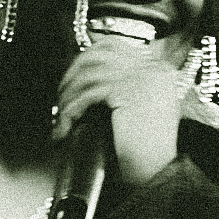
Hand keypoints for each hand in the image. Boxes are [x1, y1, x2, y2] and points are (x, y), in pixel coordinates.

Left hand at [52, 34, 189, 186]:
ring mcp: (141, 77)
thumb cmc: (146, 149)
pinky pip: (88, 94)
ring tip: (61, 114)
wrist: (157, 173)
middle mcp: (152, 67)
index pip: (114, 46)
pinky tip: (65, 126)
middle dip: (72, 74)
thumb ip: (123, 85)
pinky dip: (71, 110)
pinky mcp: (127, 92)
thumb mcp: (141, 107)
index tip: (70, 77)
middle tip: (61, 96)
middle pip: (98, 55)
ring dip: (68, 95)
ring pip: (89, 75)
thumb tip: (86, 74)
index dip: (85, 59)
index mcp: (157, 68)